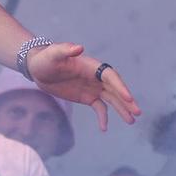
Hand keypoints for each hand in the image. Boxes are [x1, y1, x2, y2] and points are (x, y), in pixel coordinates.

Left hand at [26, 43, 140, 130]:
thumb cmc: (45, 58)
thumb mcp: (53, 54)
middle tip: (137, 112)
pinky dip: (103, 117)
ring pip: (112, 100)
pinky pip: (99, 108)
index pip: (110, 76)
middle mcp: (96, 77)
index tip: (128, 98)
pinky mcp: (87, 97)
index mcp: (92, 66)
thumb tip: (79, 47)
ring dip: (122, 110)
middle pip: (116, 89)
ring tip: (131, 121)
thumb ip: (65, 50)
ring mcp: (93, 88)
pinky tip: (104, 128)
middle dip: (127, 101)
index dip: (120, 86)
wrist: (38, 69)